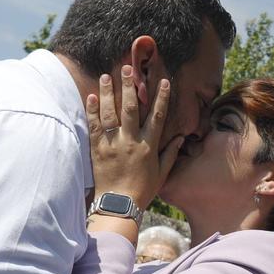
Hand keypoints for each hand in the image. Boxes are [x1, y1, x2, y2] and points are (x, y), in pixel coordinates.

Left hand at [86, 65, 179, 207]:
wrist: (118, 205)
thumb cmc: (142, 191)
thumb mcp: (161, 173)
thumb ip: (170, 154)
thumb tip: (181, 138)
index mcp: (148, 146)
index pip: (157, 116)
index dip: (160, 98)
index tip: (163, 81)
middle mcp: (131, 142)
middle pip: (130, 108)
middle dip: (129, 86)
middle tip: (127, 68)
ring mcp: (113, 144)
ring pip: (110, 113)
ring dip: (107, 93)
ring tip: (106, 76)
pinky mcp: (97, 150)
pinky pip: (94, 127)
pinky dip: (92, 111)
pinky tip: (91, 97)